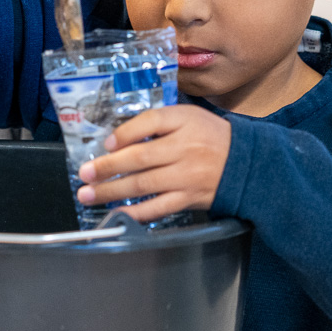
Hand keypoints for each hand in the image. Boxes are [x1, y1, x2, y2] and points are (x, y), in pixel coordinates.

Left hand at [76, 104, 231, 223]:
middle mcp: (185, 149)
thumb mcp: (188, 117)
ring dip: (111, 191)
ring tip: (88, 194)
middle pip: (140, 157)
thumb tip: (118, 139)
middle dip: (107, 167)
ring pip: (144, 185)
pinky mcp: (189, 199)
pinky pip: (158, 208)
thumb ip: (156, 122)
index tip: (106, 143)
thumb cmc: (210, 137)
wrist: (247, 164)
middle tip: (84, 173)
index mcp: (185, 122)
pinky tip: (116, 214)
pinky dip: (136, 213)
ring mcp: (186, 177)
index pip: (151, 121)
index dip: (125, 132)